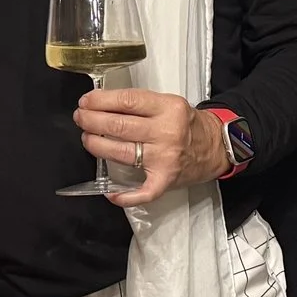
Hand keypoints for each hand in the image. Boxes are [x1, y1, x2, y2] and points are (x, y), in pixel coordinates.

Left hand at [73, 89, 227, 205]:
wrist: (215, 146)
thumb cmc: (187, 124)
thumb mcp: (169, 103)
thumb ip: (141, 104)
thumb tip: (102, 105)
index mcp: (168, 108)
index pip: (127, 101)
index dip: (100, 101)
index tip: (86, 101)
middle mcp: (166, 132)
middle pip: (119, 126)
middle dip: (92, 121)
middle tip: (81, 118)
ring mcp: (165, 158)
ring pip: (121, 153)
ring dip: (96, 146)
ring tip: (87, 139)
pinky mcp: (166, 180)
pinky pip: (142, 192)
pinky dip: (124, 195)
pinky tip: (110, 192)